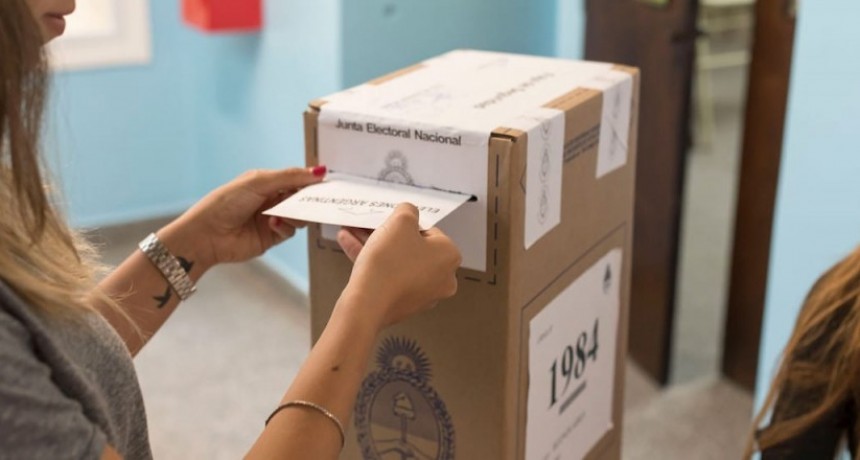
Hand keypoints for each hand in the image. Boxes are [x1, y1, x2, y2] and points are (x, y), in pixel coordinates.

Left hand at [159, 167, 325, 269]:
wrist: (207, 235)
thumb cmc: (225, 202)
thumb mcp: (258, 182)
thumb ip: (290, 176)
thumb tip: (320, 170)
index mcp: (266, 182)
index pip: (296, 179)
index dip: (310, 181)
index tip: (326, 183)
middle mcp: (271, 200)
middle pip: (301, 199)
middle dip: (308, 199)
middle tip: (317, 201)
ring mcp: (272, 219)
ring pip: (298, 216)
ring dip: (295, 215)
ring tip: (283, 214)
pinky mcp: (271, 237)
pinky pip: (289, 231)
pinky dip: (285, 227)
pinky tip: (272, 224)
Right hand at [336, 203, 460, 330]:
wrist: (368, 303)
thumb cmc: (390, 261)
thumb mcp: (401, 220)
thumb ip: (408, 210)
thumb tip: (410, 212)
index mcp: (449, 256)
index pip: (429, 232)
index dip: (406, 224)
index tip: (389, 221)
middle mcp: (442, 278)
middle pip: (412, 248)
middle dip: (386, 234)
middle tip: (368, 225)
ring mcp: (422, 294)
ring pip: (397, 262)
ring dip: (374, 245)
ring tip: (351, 231)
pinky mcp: (402, 304)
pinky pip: (389, 277)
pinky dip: (373, 263)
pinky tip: (349, 245)